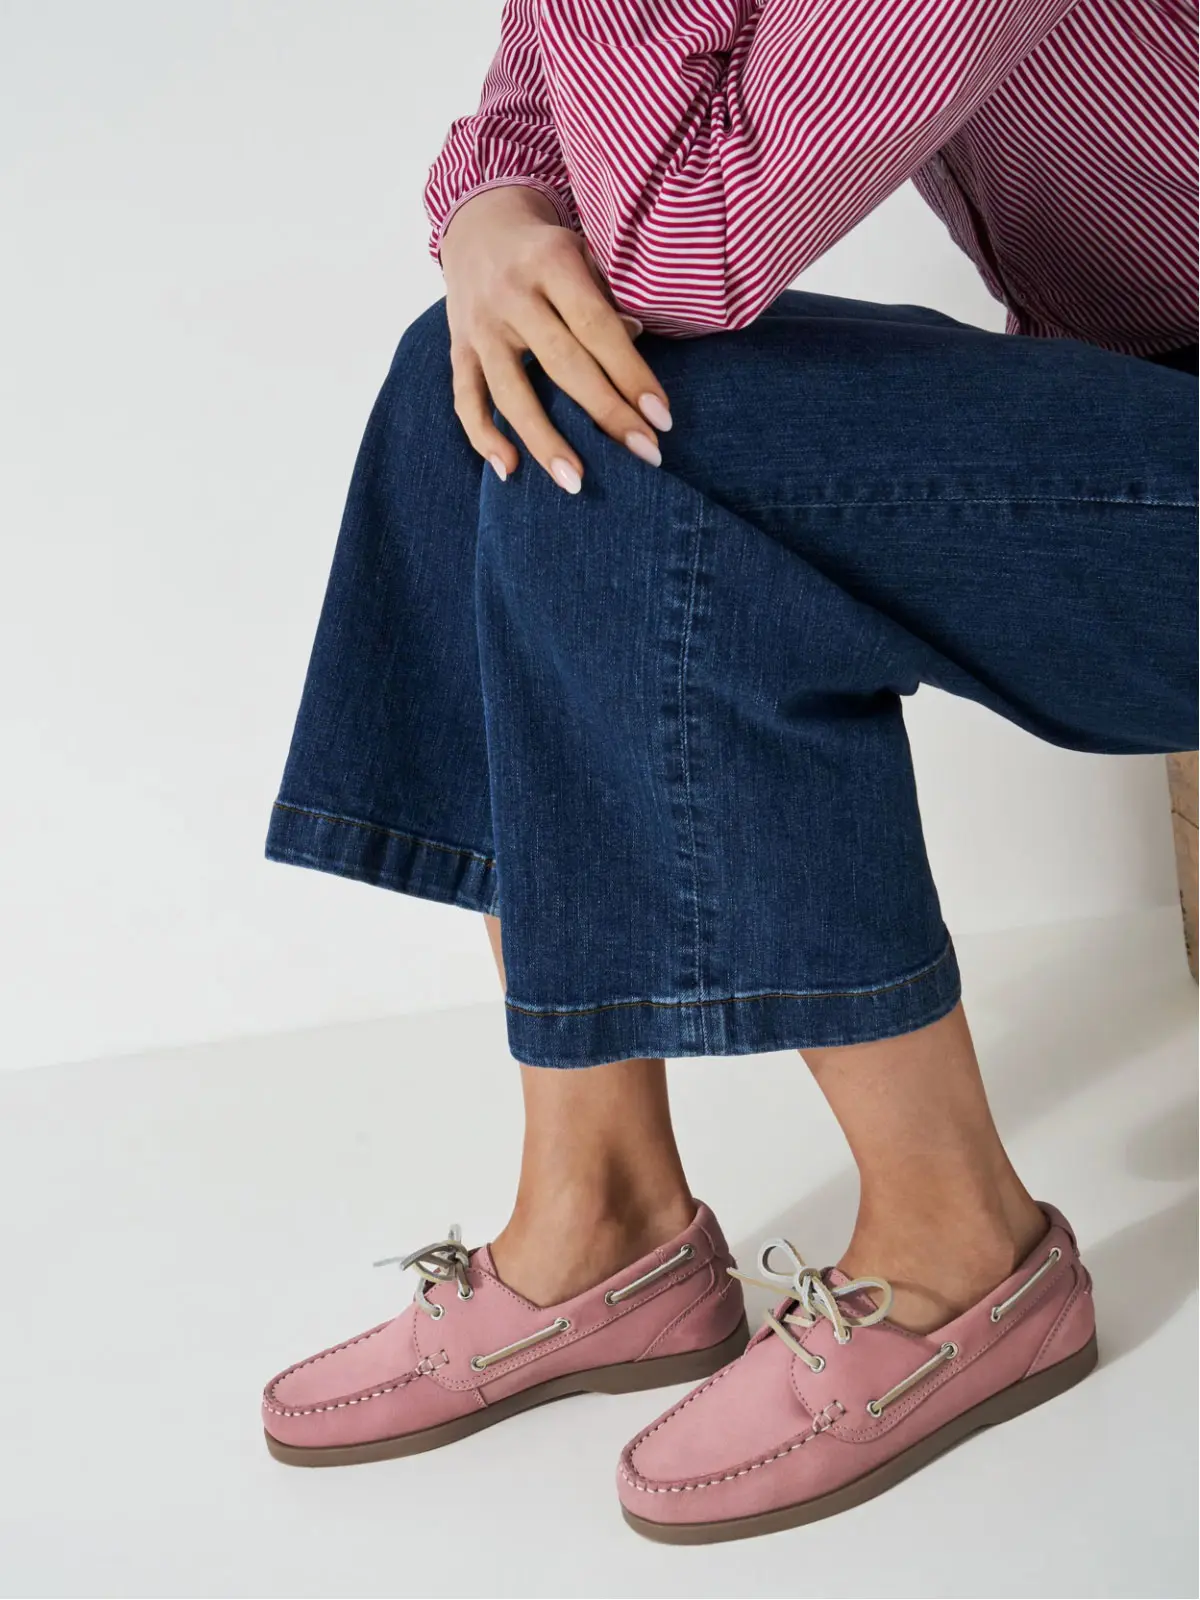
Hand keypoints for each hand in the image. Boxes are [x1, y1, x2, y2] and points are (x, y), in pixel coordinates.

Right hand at [439, 185, 671, 491]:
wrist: (478, 228)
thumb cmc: (548, 253)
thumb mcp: (583, 257)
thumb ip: (607, 301)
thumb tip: (635, 343)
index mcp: (552, 262)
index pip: (598, 328)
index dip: (632, 375)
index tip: (662, 419)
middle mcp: (512, 294)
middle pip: (563, 364)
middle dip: (606, 414)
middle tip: (646, 455)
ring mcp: (479, 325)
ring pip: (511, 392)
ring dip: (544, 441)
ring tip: (575, 483)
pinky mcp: (456, 348)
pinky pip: (466, 400)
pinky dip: (483, 437)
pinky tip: (509, 471)